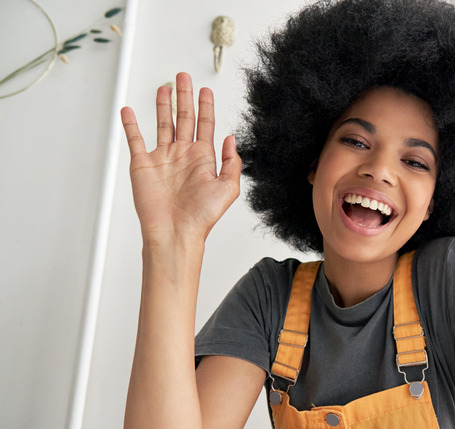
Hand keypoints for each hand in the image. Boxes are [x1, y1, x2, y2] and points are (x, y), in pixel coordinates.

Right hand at [120, 72, 240, 242]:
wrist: (175, 232)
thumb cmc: (201, 216)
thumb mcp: (228, 188)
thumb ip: (232, 162)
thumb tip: (230, 138)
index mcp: (203, 158)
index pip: (205, 124)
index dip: (206, 106)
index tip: (206, 90)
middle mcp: (183, 155)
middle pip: (185, 117)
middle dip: (185, 97)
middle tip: (184, 77)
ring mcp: (162, 158)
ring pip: (163, 124)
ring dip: (163, 105)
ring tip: (165, 88)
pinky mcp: (143, 164)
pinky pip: (135, 140)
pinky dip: (130, 125)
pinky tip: (129, 111)